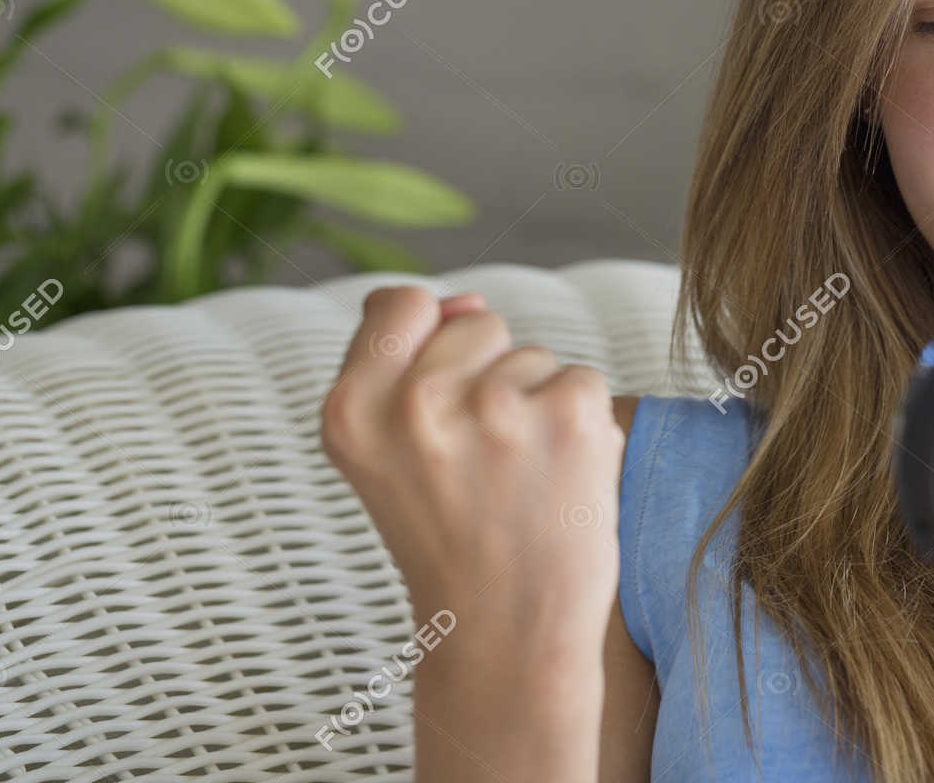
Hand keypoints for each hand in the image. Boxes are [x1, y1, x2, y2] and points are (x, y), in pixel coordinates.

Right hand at [319, 285, 625, 669]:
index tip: (436, 409)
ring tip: (519, 482)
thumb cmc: (452, 538)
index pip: (399, 303)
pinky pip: (582, 379)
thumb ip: (406, 362)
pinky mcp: (568, 416)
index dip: (429, 343)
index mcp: (351, 410)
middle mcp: (415, 404)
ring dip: (537, 408)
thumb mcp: (387, 455)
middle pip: (478, 323)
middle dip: (489, 379)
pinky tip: (559, 483)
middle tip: (482, 467)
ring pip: (534, 356)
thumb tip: (468, 299)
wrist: (506, 634)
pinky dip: (582, 426)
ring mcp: (495, 408)